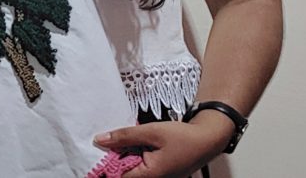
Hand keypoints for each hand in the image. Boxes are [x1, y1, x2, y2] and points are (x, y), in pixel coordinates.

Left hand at [94, 114, 232, 177]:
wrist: (208, 138)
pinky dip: (135, 157)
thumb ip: (125, 136)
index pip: (119, 177)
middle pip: (125, 174)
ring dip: (125, 157)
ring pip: (133, 169)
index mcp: (150, 175)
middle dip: (114, 159)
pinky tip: (134, 145)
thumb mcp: (151, 132)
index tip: (96, 152)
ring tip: (119, 142)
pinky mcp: (162, 172)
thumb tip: (101, 140)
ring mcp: (159, 177)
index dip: (105, 166)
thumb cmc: (184, 137)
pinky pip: (142, 167)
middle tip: (106, 143)